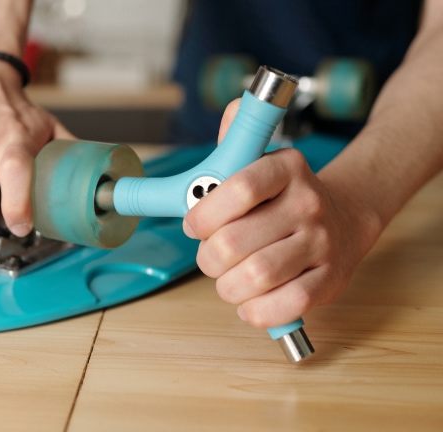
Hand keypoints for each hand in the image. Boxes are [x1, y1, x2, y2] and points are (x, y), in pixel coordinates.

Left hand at [183, 99, 378, 327]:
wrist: (346, 218)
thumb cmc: (282, 195)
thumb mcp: (260, 159)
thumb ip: (238, 136)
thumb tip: (234, 107)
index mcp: (285, 168)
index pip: (237, 188)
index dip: (203, 214)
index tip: (193, 225)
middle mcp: (307, 203)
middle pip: (234, 242)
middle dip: (208, 258)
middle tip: (210, 257)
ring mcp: (322, 243)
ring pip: (256, 276)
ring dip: (227, 286)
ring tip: (228, 280)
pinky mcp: (330, 279)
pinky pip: (286, 305)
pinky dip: (256, 310)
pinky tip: (249, 301)